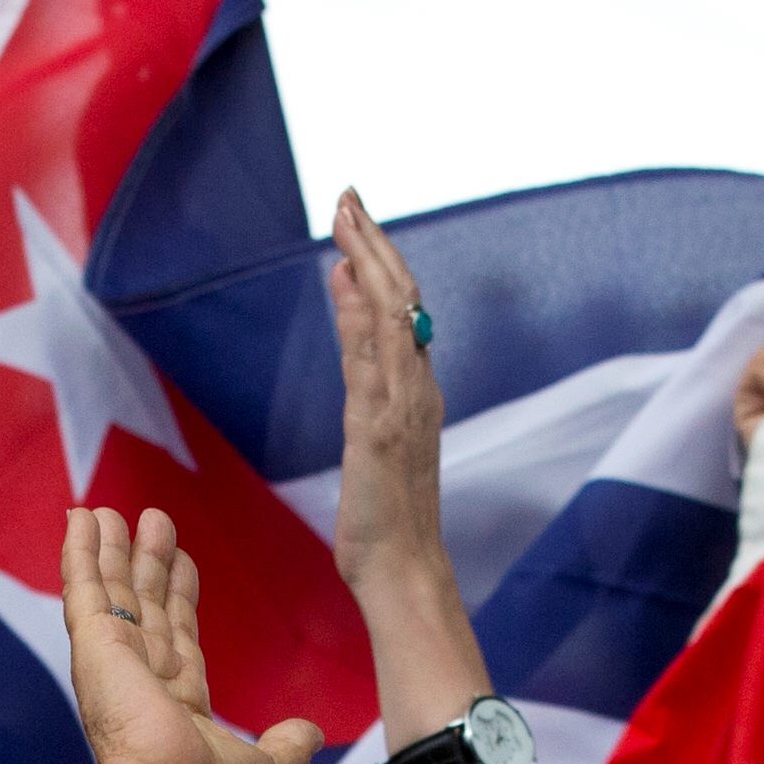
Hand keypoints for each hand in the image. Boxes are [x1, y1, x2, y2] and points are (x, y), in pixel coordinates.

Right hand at [59, 508, 320, 763]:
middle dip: (148, 565)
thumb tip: (311, 733)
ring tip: (110, 510)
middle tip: (152, 520)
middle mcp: (142, 683)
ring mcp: (114, 664)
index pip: (180, 637)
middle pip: (145, 608)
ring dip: (112, 551)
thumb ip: (288, 745)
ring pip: (113, 593)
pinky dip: (80, 554)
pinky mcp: (94, 648)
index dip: (181, 597)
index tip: (183, 561)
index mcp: (178, 708)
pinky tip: (80, 518)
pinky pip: (85, 590)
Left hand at [327, 190, 450, 609]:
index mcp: (417, 389)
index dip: (382, 260)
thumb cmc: (388, 515)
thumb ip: (370, 383)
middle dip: (375, 242)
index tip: (357, 220)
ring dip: (369, 260)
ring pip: (392, 315)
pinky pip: (373, 359)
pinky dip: (362, 315)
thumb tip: (356, 331)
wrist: (403, 568)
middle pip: (403, 297)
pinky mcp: (378, 427)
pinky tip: (345, 278)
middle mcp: (418, 386)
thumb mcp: (376, 438)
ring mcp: (402, 404)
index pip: (405, 308)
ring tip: (348, 215)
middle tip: (349, 195)